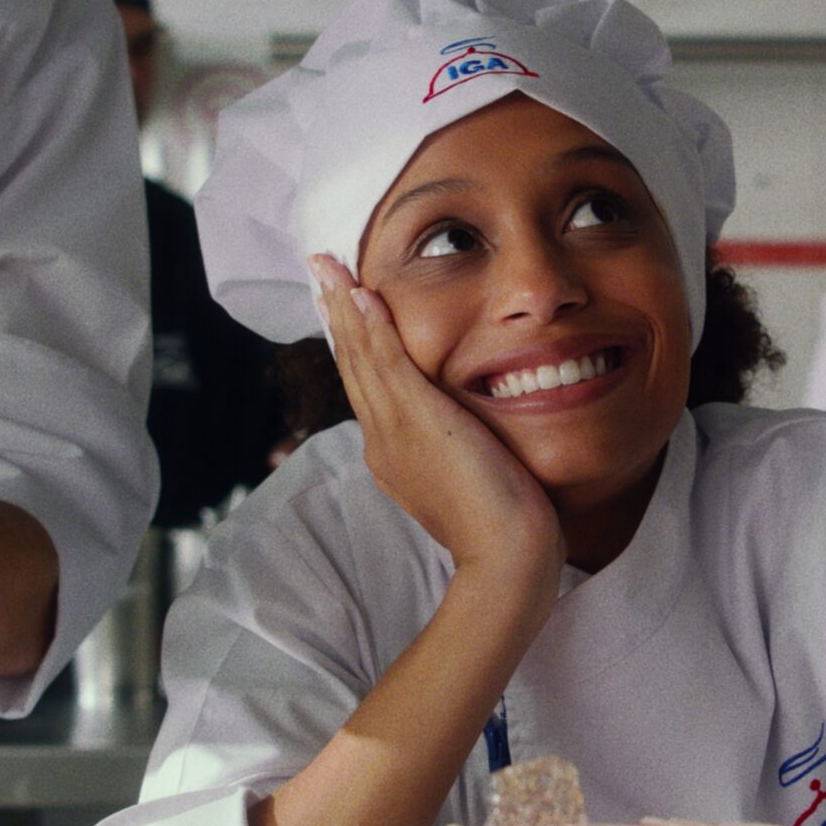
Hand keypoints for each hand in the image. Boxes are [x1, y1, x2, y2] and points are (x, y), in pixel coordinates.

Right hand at [310, 255, 561, 599]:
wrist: (506, 559)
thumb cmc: (503, 530)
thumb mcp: (472, 481)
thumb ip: (459, 453)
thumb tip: (465, 439)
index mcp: (392, 454)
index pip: (368, 384)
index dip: (353, 341)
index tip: (343, 304)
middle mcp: (383, 441)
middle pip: (353, 365)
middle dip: (336, 313)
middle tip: (319, 269)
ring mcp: (395, 432)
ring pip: (362, 357)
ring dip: (344, 306)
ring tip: (327, 266)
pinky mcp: (418, 422)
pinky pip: (387, 364)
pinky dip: (370, 327)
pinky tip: (361, 294)